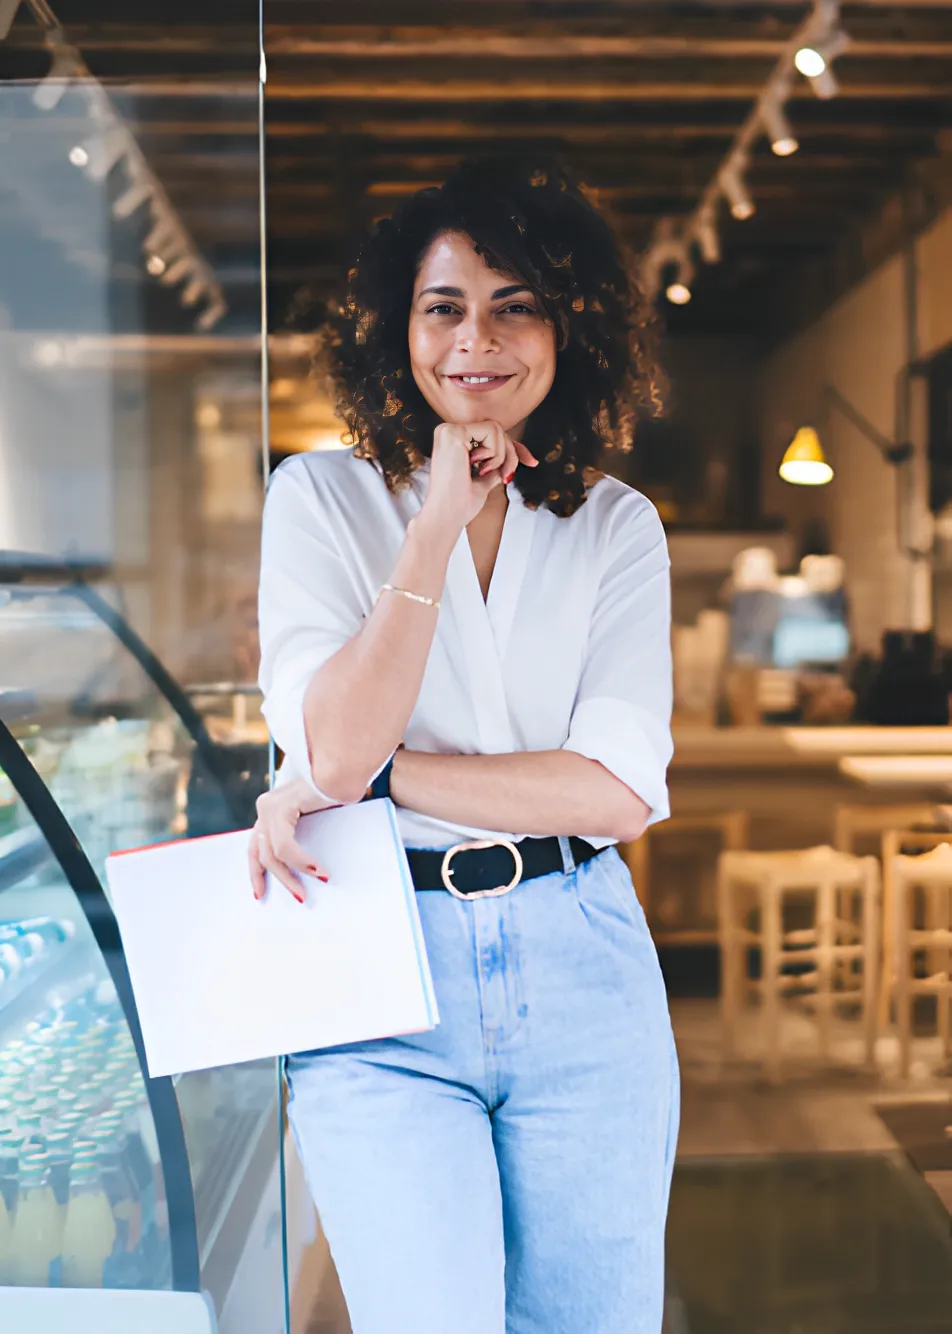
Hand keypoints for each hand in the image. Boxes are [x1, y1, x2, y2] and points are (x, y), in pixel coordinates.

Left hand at [249, 778, 333, 904]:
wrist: (344, 771)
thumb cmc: (334, 793)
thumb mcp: (309, 818)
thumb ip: (295, 834)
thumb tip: (299, 866)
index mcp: (269, 809)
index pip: (255, 847)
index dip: (256, 872)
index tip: (260, 893)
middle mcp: (265, 807)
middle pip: (262, 854)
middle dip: (280, 879)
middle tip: (298, 896)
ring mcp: (271, 806)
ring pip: (274, 853)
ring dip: (294, 874)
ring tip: (314, 884)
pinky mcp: (282, 807)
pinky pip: (286, 845)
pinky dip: (301, 861)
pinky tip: (317, 870)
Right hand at [422, 422, 537, 533]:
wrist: (446, 517)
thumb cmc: (460, 505)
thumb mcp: (484, 480)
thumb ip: (495, 467)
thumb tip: (513, 458)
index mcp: (452, 442)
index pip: (490, 435)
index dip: (514, 448)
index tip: (532, 462)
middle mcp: (447, 432)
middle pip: (495, 430)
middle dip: (510, 454)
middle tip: (506, 477)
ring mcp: (448, 430)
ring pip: (496, 428)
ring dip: (500, 456)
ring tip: (484, 473)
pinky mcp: (453, 433)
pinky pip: (491, 430)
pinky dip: (495, 453)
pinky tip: (480, 468)